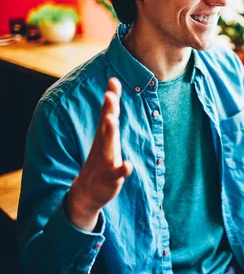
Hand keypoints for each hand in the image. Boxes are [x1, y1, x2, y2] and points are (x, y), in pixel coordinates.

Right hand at [66, 78, 132, 231]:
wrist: (86, 193)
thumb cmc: (100, 161)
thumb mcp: (107, 139)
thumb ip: (111, 119)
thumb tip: (112, 96)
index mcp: (105, 136)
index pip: (108, 113)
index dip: (111, 98)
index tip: (113, 80)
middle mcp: (103, 146)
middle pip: (106, 126)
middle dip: (108, 111)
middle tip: (109, 95)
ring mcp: (105, 161)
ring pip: (108, 146)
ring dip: (109, 133)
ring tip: (112, 120)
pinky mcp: (110, 178)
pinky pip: (116, 173)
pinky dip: (122, 169)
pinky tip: (127, 165)